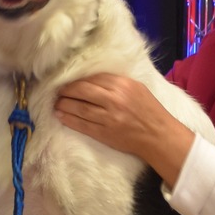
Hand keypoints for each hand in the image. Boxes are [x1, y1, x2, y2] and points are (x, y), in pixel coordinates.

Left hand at [54, 73, 193, 186]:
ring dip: (64, 105)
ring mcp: (109, 117)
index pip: (93, 78)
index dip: (77, 79)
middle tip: (58, 92)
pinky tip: (61, 116)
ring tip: (57, 104)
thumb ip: (116, 83)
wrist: (158, 135)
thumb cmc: (148, 110)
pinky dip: (69, 120)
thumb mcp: (136, 88)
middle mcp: (114, 99)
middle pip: (82, 90)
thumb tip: (92, 79)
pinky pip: (82, 125)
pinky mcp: (105, 133)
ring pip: (79, 108)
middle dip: (67, 90)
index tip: (68, 81)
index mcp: (123, 85)